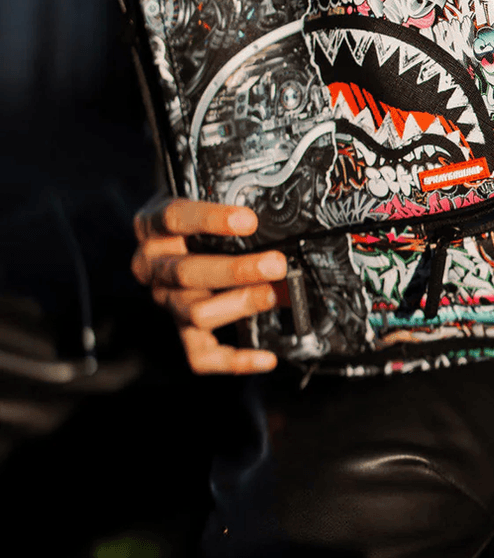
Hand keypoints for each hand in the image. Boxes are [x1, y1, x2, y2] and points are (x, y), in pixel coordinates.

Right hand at [131, 195, 285, 373]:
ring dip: (240, 304)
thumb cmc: (194, 216)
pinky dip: (234, 361)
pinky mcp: (181, 329)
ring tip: (275, 294)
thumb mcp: (201, 197)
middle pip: (187, 273)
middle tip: (276, 265)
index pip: (175, 219)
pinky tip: (266, 357)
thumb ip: (226, 206)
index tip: (249, 221)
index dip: (212, 220)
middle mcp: (153, 265)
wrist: (172, 237)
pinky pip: (201, 355)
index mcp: (153, 225)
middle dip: (237, 270)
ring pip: (195, 313)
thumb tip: (275, 220)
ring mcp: (166, 299)